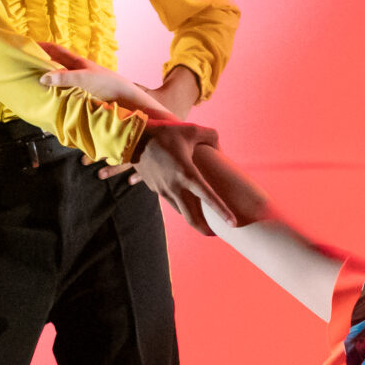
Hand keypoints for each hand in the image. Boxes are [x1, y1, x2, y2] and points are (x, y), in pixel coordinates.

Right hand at [38, 43, 170, 118]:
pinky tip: (49, 107)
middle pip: (56, 66)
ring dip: (47, 85)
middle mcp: (79, 73)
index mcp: (78, 63)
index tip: (27, 45)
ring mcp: (81, 86)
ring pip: (60, 83)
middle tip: (24, 69)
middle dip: (41, 66)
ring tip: (32, 90)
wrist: (129, 102)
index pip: (56, 50)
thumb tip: (43, 77)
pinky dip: (55, 100)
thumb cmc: (109, 85)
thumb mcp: (84, 79)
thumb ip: (64, 78)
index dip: (42, 46)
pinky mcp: (83, 99)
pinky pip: (64, 97)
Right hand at [131, 120, 239, 236]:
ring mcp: (163, 190)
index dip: (222, 211)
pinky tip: (186, 201)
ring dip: (192, 219)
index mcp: (187, 174)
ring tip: (203, 221)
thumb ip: (212, 137)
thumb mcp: (192, 130)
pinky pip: (171, 201)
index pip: (208, 197)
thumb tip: (221, 150)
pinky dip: (180, 205)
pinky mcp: (154, 188)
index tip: (233, 224)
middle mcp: (175, 186)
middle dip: (204, 229)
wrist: (131, 139)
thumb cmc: (164, 133)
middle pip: (192, 217)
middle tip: (215, 234)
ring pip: (181, 211)